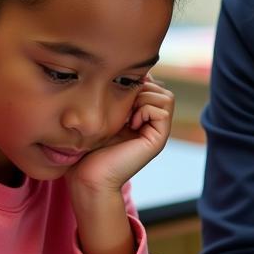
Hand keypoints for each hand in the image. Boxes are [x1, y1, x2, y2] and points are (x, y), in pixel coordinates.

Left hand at [67, 79, 174, 196]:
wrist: (88, 177)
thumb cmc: (87, 149)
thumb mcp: (103, 114)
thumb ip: (117, 98)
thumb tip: (130, 75)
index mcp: (141, 118)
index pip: (152, 85)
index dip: (137, 83)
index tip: (116, 97)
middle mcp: (152, 124)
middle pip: (161, 89)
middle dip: (142, 90)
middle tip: (122, 108)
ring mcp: (157, 132)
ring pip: (166, 96)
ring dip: (144, 99)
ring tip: (127, 116)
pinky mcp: (158, 140)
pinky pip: (162, 109)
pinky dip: (145, 110)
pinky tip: (130, 124)